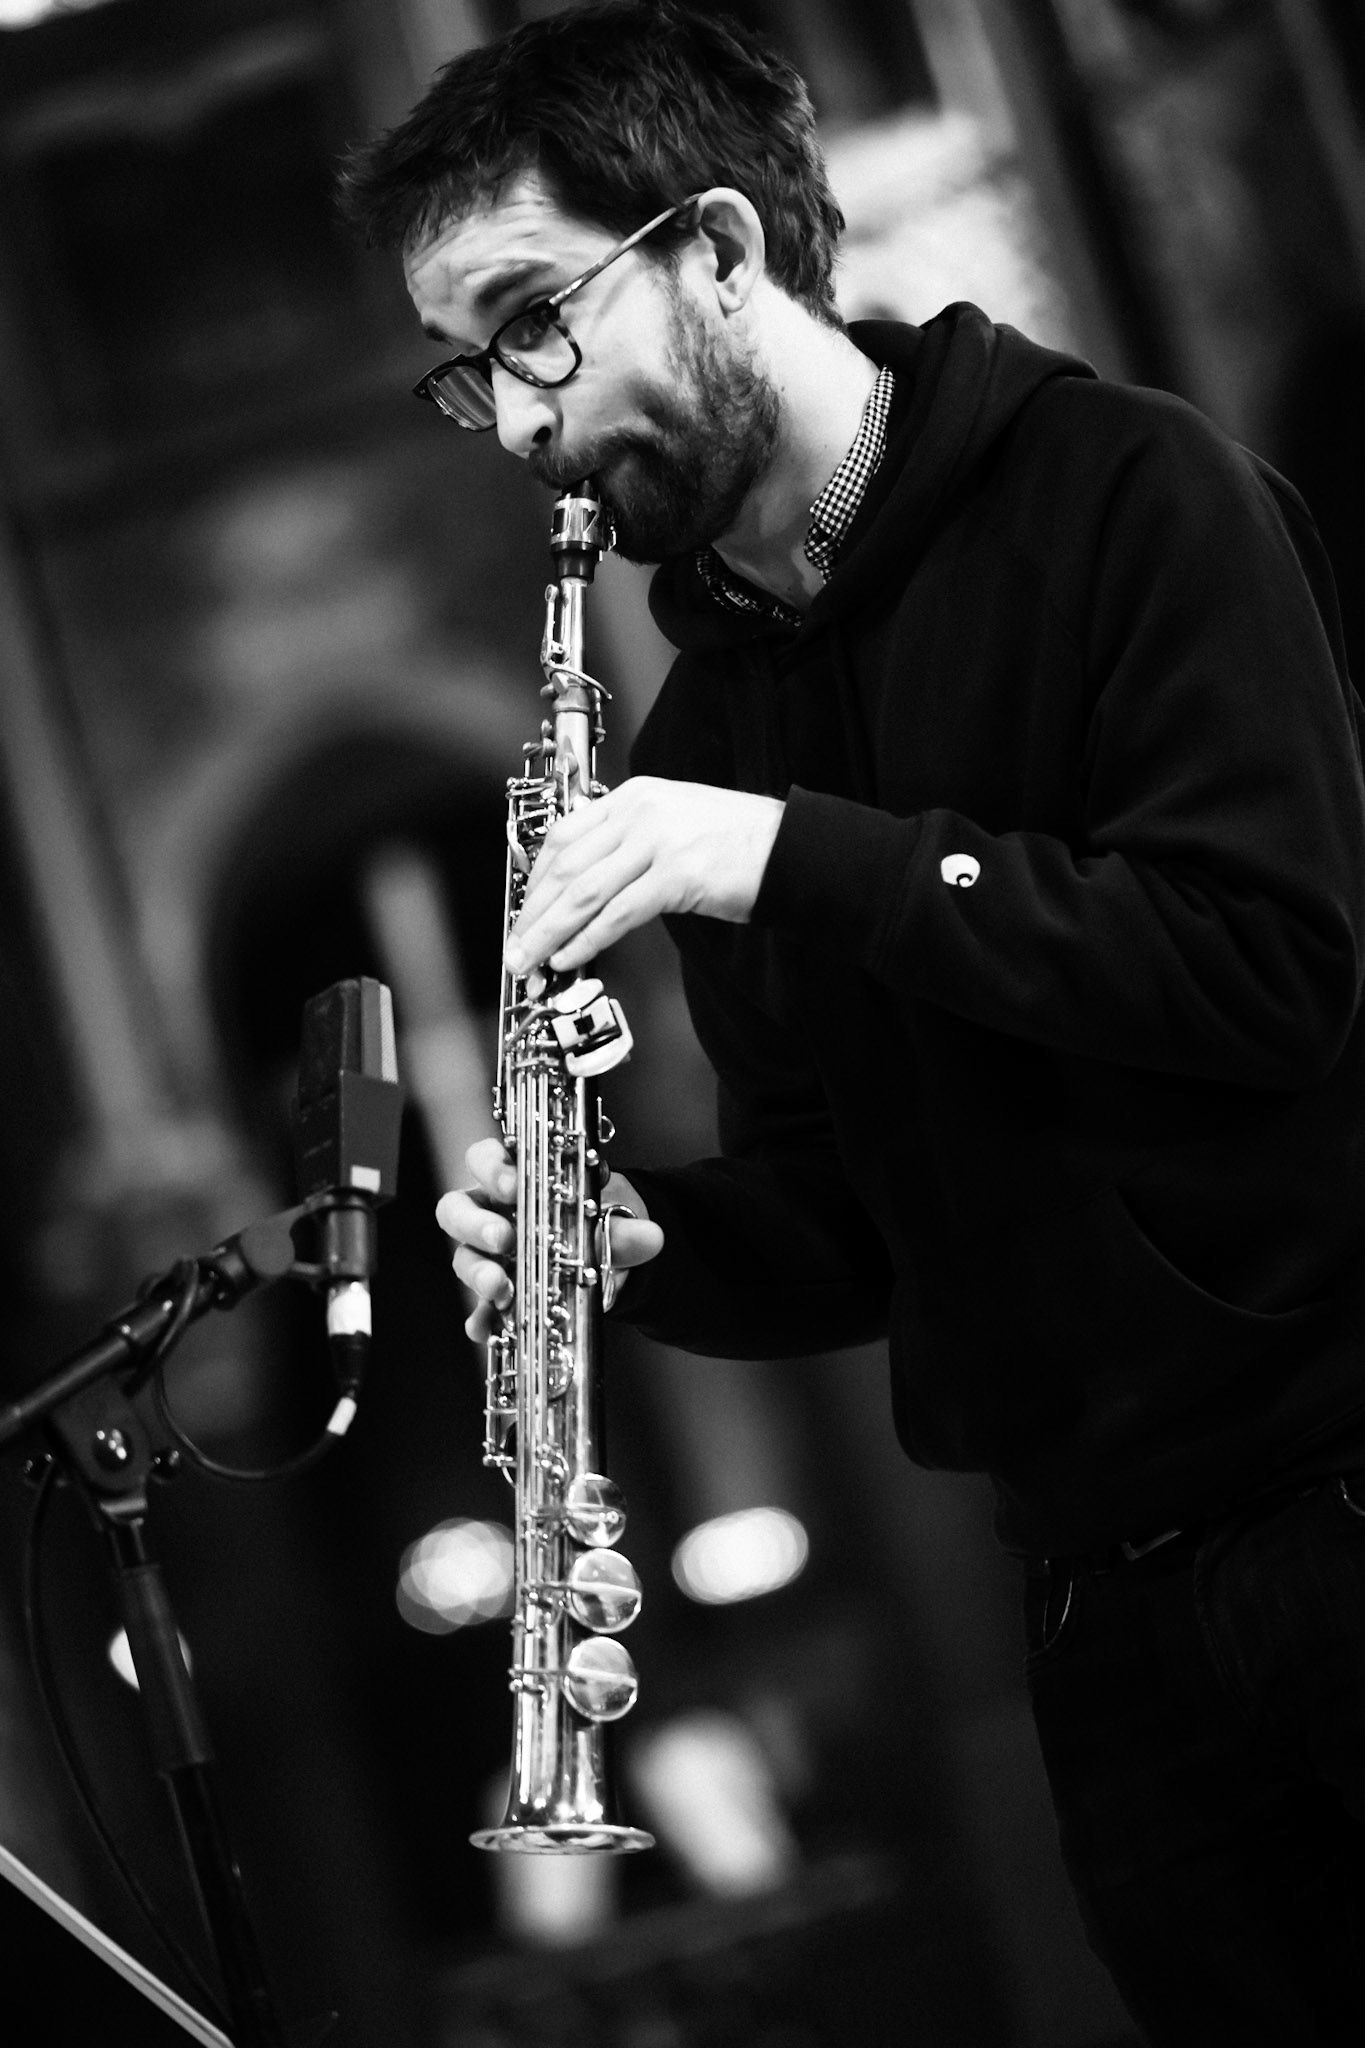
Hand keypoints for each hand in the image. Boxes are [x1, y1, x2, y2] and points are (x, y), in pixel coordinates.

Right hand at [435, 1135, 663, 1340]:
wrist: (606, 1256)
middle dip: (474, 1223)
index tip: (514, 1185)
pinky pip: (477, 1307)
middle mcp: (490, 1212)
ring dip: (478, 1272)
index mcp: (512, 1178)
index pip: (483, 1159)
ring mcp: (487, 1254)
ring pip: (462, 1256)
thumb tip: (651, 1237)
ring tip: (500, 1287)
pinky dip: (482, 1318)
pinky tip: (489, 1327)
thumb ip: (625, 1228)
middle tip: (504, 1238)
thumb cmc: (593, 1220)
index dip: (491, 1169)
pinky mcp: (494, 1293)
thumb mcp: (611, 1220)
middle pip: (455, 1209)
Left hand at [503, 776, 783, 976]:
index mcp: (636, 796)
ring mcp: (659, 842)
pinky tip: (568, 956)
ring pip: (584, 892)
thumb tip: (585, 887)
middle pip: (566, 866)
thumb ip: (630, 842)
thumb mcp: (674, 824)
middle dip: (533, 912)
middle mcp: (641, 813)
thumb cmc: (739, 845)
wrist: (792, 851)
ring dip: (548, 931)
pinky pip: (617, 914)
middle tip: (514, 944)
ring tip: (529, 959)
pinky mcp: (677, 875)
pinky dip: (586, 939)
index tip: (523, 910)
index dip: (534, 878)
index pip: (565, 835)